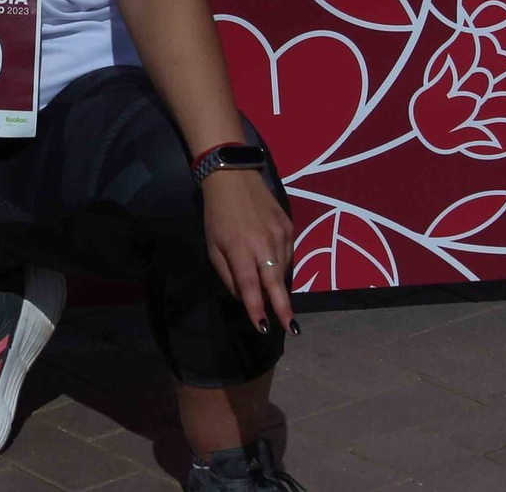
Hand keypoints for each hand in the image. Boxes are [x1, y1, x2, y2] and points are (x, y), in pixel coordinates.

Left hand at [201, 168, 295, 335]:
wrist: (234, 177)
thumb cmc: (217, 215)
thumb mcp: (212, 246)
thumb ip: (228, 274)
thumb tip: (245, 296)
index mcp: (240, 249)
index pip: (250, 286)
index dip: (256, 308)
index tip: (262, 327)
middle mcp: (264, 243)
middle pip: (276, 283)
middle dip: (284, 308)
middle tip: (292, 329)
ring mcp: (281, 234)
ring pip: (283, 270)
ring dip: (278, 284)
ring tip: (272, 291)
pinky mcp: (290, 227)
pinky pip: (289, 255)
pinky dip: (282, 265)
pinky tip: (273, 264)